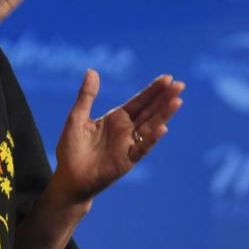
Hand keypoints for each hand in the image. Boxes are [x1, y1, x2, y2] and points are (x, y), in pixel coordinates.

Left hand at [50, 71, 184, 204]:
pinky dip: (151, 139)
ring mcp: (128, 145)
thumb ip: (86, 96)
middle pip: (149, 111)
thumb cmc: (71, 148)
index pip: (139, 101)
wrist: (68, 178)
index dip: (153, 90)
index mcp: (116, 118)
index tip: (168, 78)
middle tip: (180, 84)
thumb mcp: (77, 117)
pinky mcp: (126, 161)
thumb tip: (92, 71)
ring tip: (177, 100)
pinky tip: (163, 128)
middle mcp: (126, 130)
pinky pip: (141, 148)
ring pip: (150, 127)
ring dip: (164, 115)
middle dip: (164, 98)